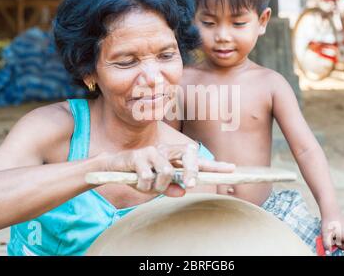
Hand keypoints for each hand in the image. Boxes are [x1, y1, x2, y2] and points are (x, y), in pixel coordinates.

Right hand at [100, 144, 234, 196]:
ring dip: (159, 186)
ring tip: (150, 187)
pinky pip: (148, 177)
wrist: (112, 168)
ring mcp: (152, 151)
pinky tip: (137, 182)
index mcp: (173, 157)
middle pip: (188, 154)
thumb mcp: (157, 185)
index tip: (231, 169)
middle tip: (190, 184)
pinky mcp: (137, 156)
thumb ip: (171, 187)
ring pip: (166, 171)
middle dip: (191, 172)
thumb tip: (183, 192)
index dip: (214, 165)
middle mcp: (165, 150)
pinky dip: (145, 186)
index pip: (197, 159)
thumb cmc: (139, 175)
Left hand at [321, 212, 343, 255]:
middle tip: (334, 242)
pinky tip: (335, 230)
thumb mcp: (325, 234)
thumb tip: (327, 253)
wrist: (330, 209)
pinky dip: (341, 235)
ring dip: (341, 240)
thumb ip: (327, 244)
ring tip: (333, 235)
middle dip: (343, 245)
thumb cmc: (328, 222)